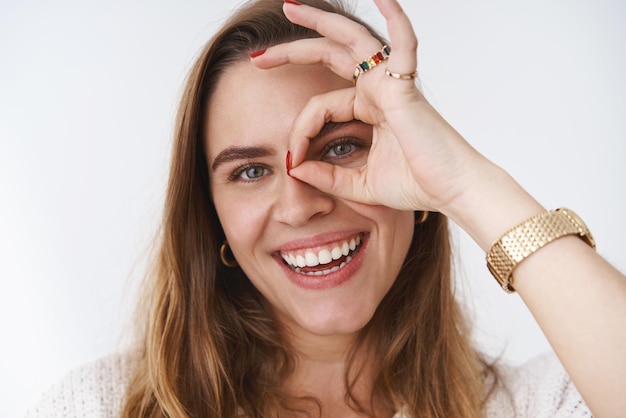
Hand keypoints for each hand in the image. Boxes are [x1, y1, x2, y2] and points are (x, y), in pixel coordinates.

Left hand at [251, 0, 484, 212]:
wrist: (452, 192)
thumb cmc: (416, 185)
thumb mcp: (358, 184)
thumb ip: (327, 176)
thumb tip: (294, 168)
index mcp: (367, 110)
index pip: (319, 107)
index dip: (299, 132)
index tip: (291, 161)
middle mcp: (377, 90)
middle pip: (329, 57)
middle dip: (292, 52)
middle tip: (258, 56)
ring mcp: (391, 83)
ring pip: (352, 41)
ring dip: (321, 22)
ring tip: (291, 7)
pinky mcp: (406, 87)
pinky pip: (404, 44)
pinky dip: (396, 17)